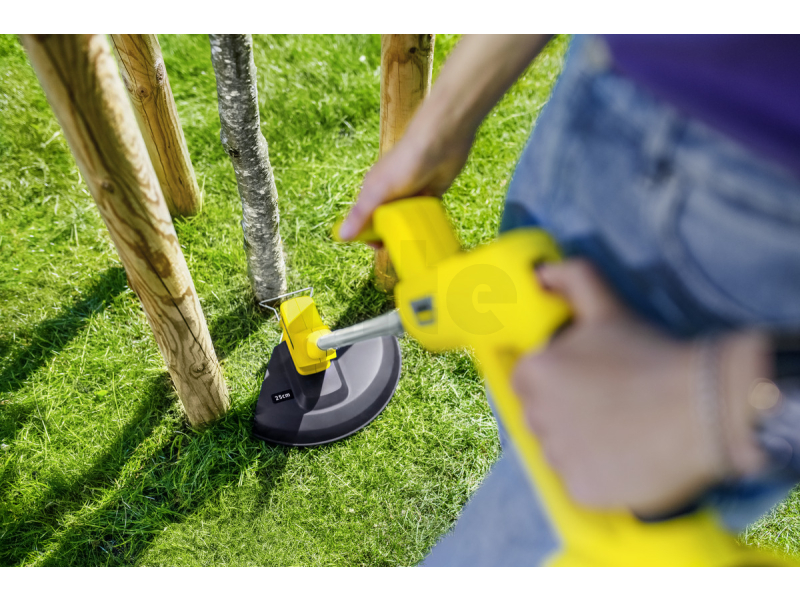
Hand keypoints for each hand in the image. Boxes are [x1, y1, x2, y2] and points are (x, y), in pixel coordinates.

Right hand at [338, 127, 472, 240]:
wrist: (442, 140)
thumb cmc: (406, 161)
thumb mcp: (379, 190)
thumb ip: (362, 214)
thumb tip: (341, 237)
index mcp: (373, 190)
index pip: (365, 219)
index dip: (368, 235)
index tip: (378, 248)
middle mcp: (391, 194)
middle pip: (386, 222)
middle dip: (390, 236)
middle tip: (400, 248)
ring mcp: (411, 194)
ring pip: (406, 221)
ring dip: (409, 232)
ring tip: (415, 245)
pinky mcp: (431, 194)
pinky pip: (425, 215)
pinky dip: (426, 225)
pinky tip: (429, 235)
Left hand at [511, 260, 765, 515]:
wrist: (704, 406)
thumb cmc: (651, 353)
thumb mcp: (607, 306)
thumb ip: (571, 280)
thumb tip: (539, 272)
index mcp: (533, 373)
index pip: (526, 381)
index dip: (556, 381)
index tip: (588, 382)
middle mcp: (536, 417)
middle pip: (540, 418)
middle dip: (566, 412)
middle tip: (611, 405)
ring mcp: (558, 458)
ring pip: (559, 453)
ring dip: (581, 445)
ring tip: (624, 431)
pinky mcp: (581, 491)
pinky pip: (580, 483)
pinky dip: (599, 475)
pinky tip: (628, 458)